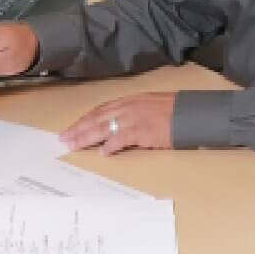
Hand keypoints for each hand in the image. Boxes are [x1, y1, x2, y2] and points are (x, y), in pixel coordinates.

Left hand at [61, 93, 176, 154]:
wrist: (191, 112)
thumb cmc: (173, 110)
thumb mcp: (149, 105)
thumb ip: (132, 113)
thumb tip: (119, 126)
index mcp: (129, 101)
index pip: (100, 110)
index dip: (85, 119)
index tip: (72, 128)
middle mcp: (128, 107)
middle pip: (97, 118)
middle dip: (78, 128)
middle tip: (64, 138)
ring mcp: (134, 118)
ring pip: (103, 127)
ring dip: (86, 137)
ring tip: (74, 145)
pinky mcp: (143, 130)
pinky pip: (122, 138)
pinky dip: (111, 145)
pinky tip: (102, 152)